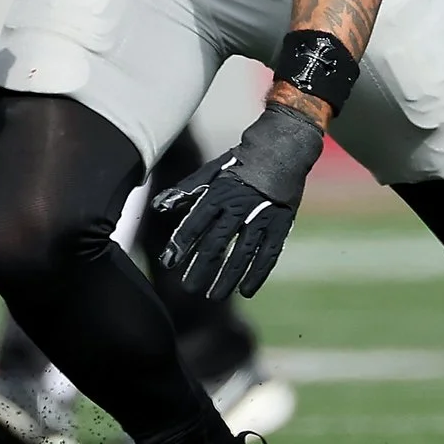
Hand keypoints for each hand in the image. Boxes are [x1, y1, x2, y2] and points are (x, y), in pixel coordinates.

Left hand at [154, 104, 324, 299]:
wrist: (284, 147)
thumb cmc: (242, 162)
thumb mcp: (211, 171)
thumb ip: (185, 191)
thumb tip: (159, 208)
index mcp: (219, 192)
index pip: (195, 224)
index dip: (180, 244)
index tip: (168, 262)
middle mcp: (240, 206)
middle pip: (216, 243)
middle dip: (201, 268)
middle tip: (188, 288)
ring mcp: (263, 216)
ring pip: (242, 253)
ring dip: (227, 277)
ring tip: (213, 296)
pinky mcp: (281, 223)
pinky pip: (269, 254)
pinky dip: (257, 274)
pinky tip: (246, 291)